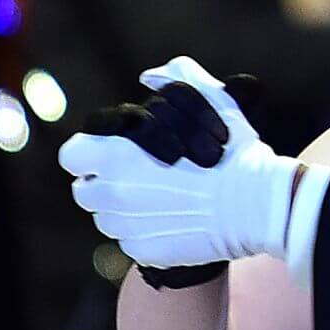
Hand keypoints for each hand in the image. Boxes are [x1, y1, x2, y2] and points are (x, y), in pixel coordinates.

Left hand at [59, 57, 299, 271]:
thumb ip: (175, 76)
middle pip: (85, 192)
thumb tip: (149, 76)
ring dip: (123, 209)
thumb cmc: (232, 150)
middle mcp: (113, 194)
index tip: (110, 152)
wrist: (257, 205)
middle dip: (103, 183)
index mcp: (115, 155)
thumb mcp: (210, 99)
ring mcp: (127, 227)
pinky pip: (132, 242)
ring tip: (160, 199)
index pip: (72, 155)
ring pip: (106, 219)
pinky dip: (146, 232)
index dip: (88, 152)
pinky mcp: (145, 253)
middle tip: (136, 177)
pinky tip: (174, 219)